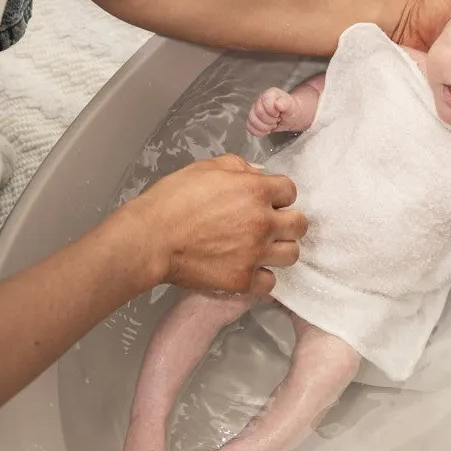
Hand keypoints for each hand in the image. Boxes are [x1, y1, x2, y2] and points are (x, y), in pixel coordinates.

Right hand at [125, 154, 306, 293]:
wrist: (150, 239)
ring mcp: (255, 253)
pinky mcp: (243, 280)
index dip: (279, 195)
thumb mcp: (204, 168)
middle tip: (270, 225)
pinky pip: (270, 282)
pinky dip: (262, 277)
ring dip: (280, 249)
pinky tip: (249, 269)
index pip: (290, 190)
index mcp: (255, 190)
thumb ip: (237, 167)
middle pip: (299, 225)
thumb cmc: (171, 200)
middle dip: (288, 222)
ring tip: (263, 248)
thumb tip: (258, 173)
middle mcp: (262, 222)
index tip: (268, 200)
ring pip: (291, 254)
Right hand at [247, 87, 295, 135]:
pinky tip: (266, 130)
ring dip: (264, 127)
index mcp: (269, 94)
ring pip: (252, 120)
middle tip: (277, 120)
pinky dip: (258, 132)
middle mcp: (260, 100)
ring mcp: (255, 110)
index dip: (272, 112)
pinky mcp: (253, 119)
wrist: (291, 117)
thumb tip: (277, 104)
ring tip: (272, 125)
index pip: (265, 102)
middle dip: (270, 121)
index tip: (279, 114)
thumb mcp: (291, 106)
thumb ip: (285, 104)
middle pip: (258, 113)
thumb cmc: (291, 110)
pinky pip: (249, 127)